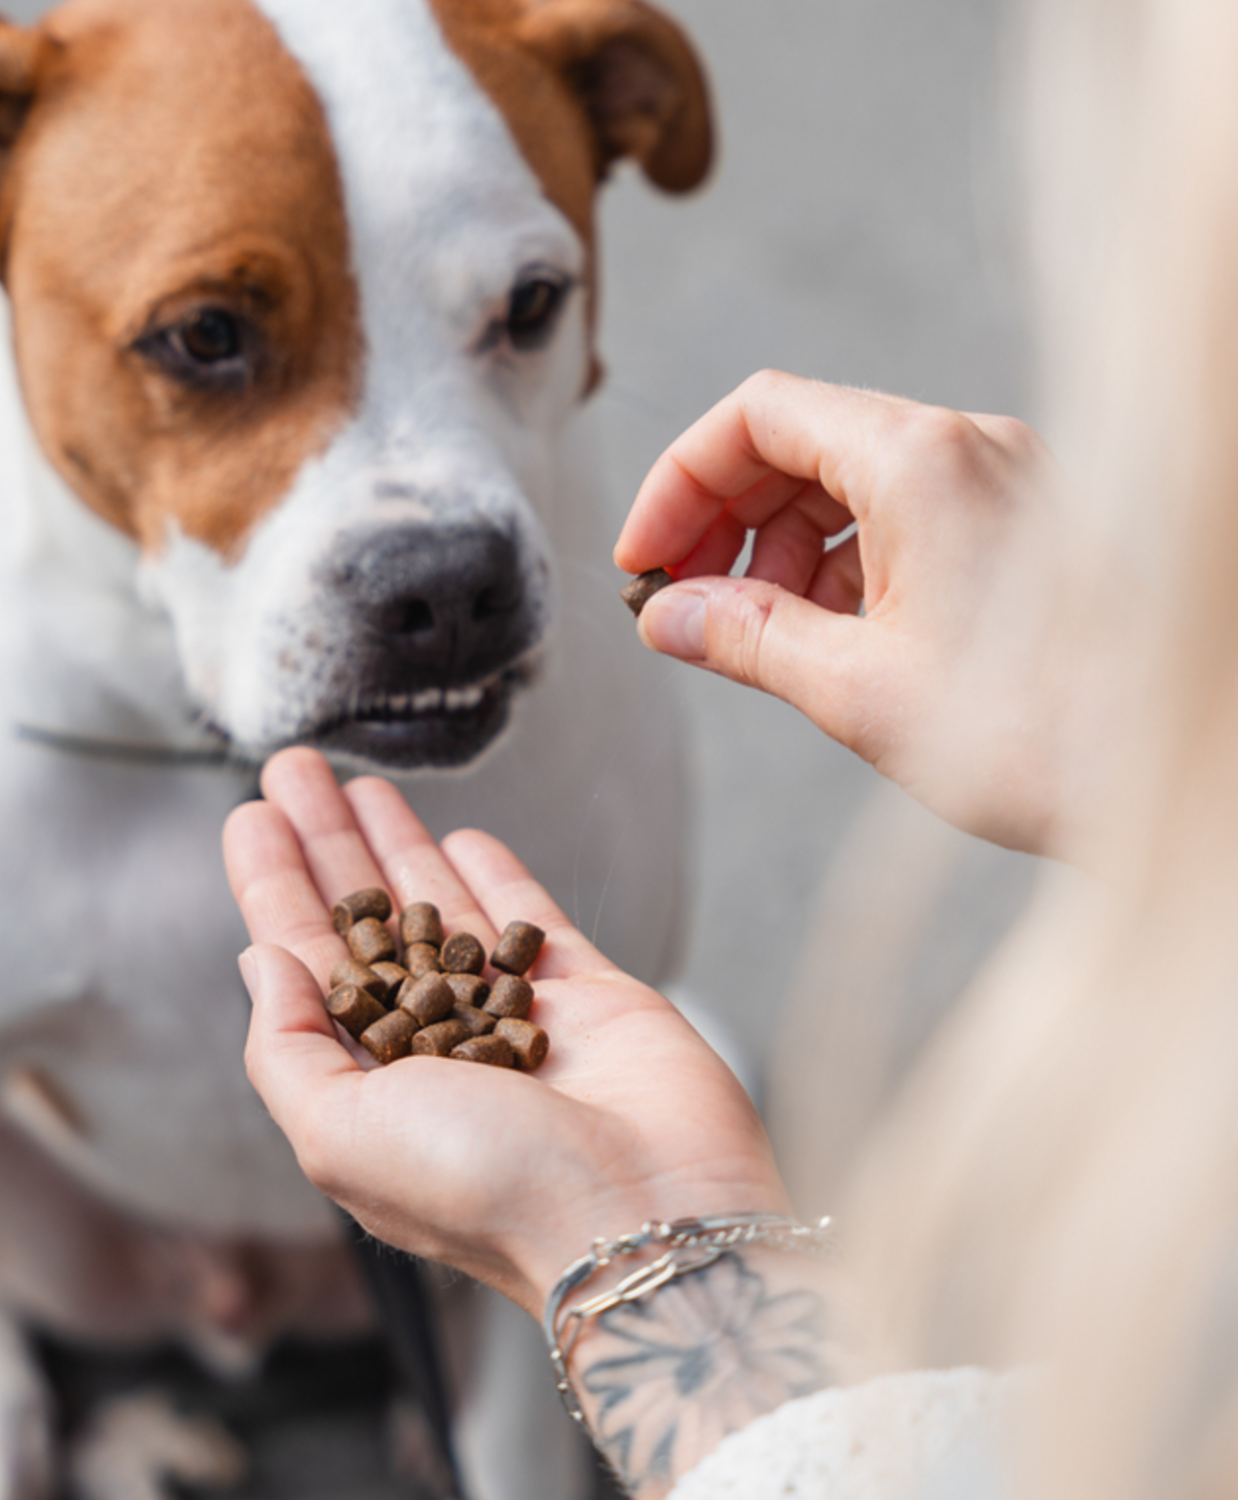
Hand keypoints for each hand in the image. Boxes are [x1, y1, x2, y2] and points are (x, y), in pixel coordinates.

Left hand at [222, 748, 786, 1320]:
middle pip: (366, 923)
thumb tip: (260, 960)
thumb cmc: (484, 1189)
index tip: (251, 820)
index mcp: (367, 1086)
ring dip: (400, 846)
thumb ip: (289, 1046)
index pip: (307, 964)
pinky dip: (497, 879)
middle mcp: (435, 1050)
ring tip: (360, 781)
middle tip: (292, 771)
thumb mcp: (340, 1134)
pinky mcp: (588, 999)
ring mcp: (512, 1019)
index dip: (275, 888)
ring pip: (444, 912)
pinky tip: (461, 837)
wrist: (642, 1213)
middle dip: (327, 846)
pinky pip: (531, 922)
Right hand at [616, 371, 1110, 856]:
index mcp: (921, 461)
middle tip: (680, 603)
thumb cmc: (1036, 736)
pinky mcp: (1019, 527)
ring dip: (781, 551)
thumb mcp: (855, 689)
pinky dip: (844, 566)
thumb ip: (744, 639)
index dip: (680, 482)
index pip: (758, 415)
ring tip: (755, 636)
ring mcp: (1001, 483)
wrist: (1167, 772)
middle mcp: (966, 449)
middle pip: (800, 441)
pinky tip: (826, 638)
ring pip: (850, 481)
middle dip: (724, 520)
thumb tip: (665, 616)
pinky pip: (904, 517)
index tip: (645, 558)